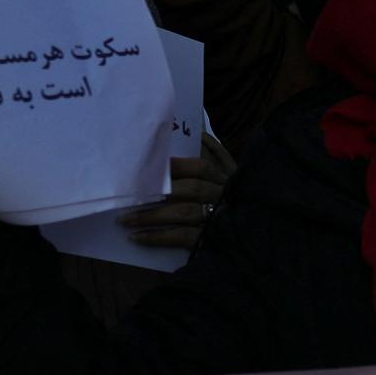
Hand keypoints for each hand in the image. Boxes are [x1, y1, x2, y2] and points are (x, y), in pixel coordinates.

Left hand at [120, 132, 235, 248]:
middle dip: (159, 190)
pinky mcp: (211, 241)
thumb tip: (198, 133)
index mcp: (226, 179)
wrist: (250, 239)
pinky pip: (182, 237)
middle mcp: (223, 197)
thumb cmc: (231, 203)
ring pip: (184, 212)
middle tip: (128, 193)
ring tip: (125, 219)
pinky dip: (158, 237)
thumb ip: (216, 155)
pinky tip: (138, 237)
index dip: (177, 164)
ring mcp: (219, 220)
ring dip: (152, 215)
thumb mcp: (229, 177)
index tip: (149, 164)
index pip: (201, 167)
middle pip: (192, 188)